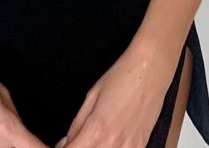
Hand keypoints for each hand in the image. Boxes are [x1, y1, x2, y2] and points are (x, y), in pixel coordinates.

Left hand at [55, 47, 171, 147]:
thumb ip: (77, 126)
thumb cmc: (122, 76)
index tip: (57, 147)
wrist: (152, 69)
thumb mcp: (91, 97)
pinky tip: (105, 142)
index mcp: (96, 130)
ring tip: (89, 139)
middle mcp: (113, 145)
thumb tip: (64, 144)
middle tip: (71, 143)